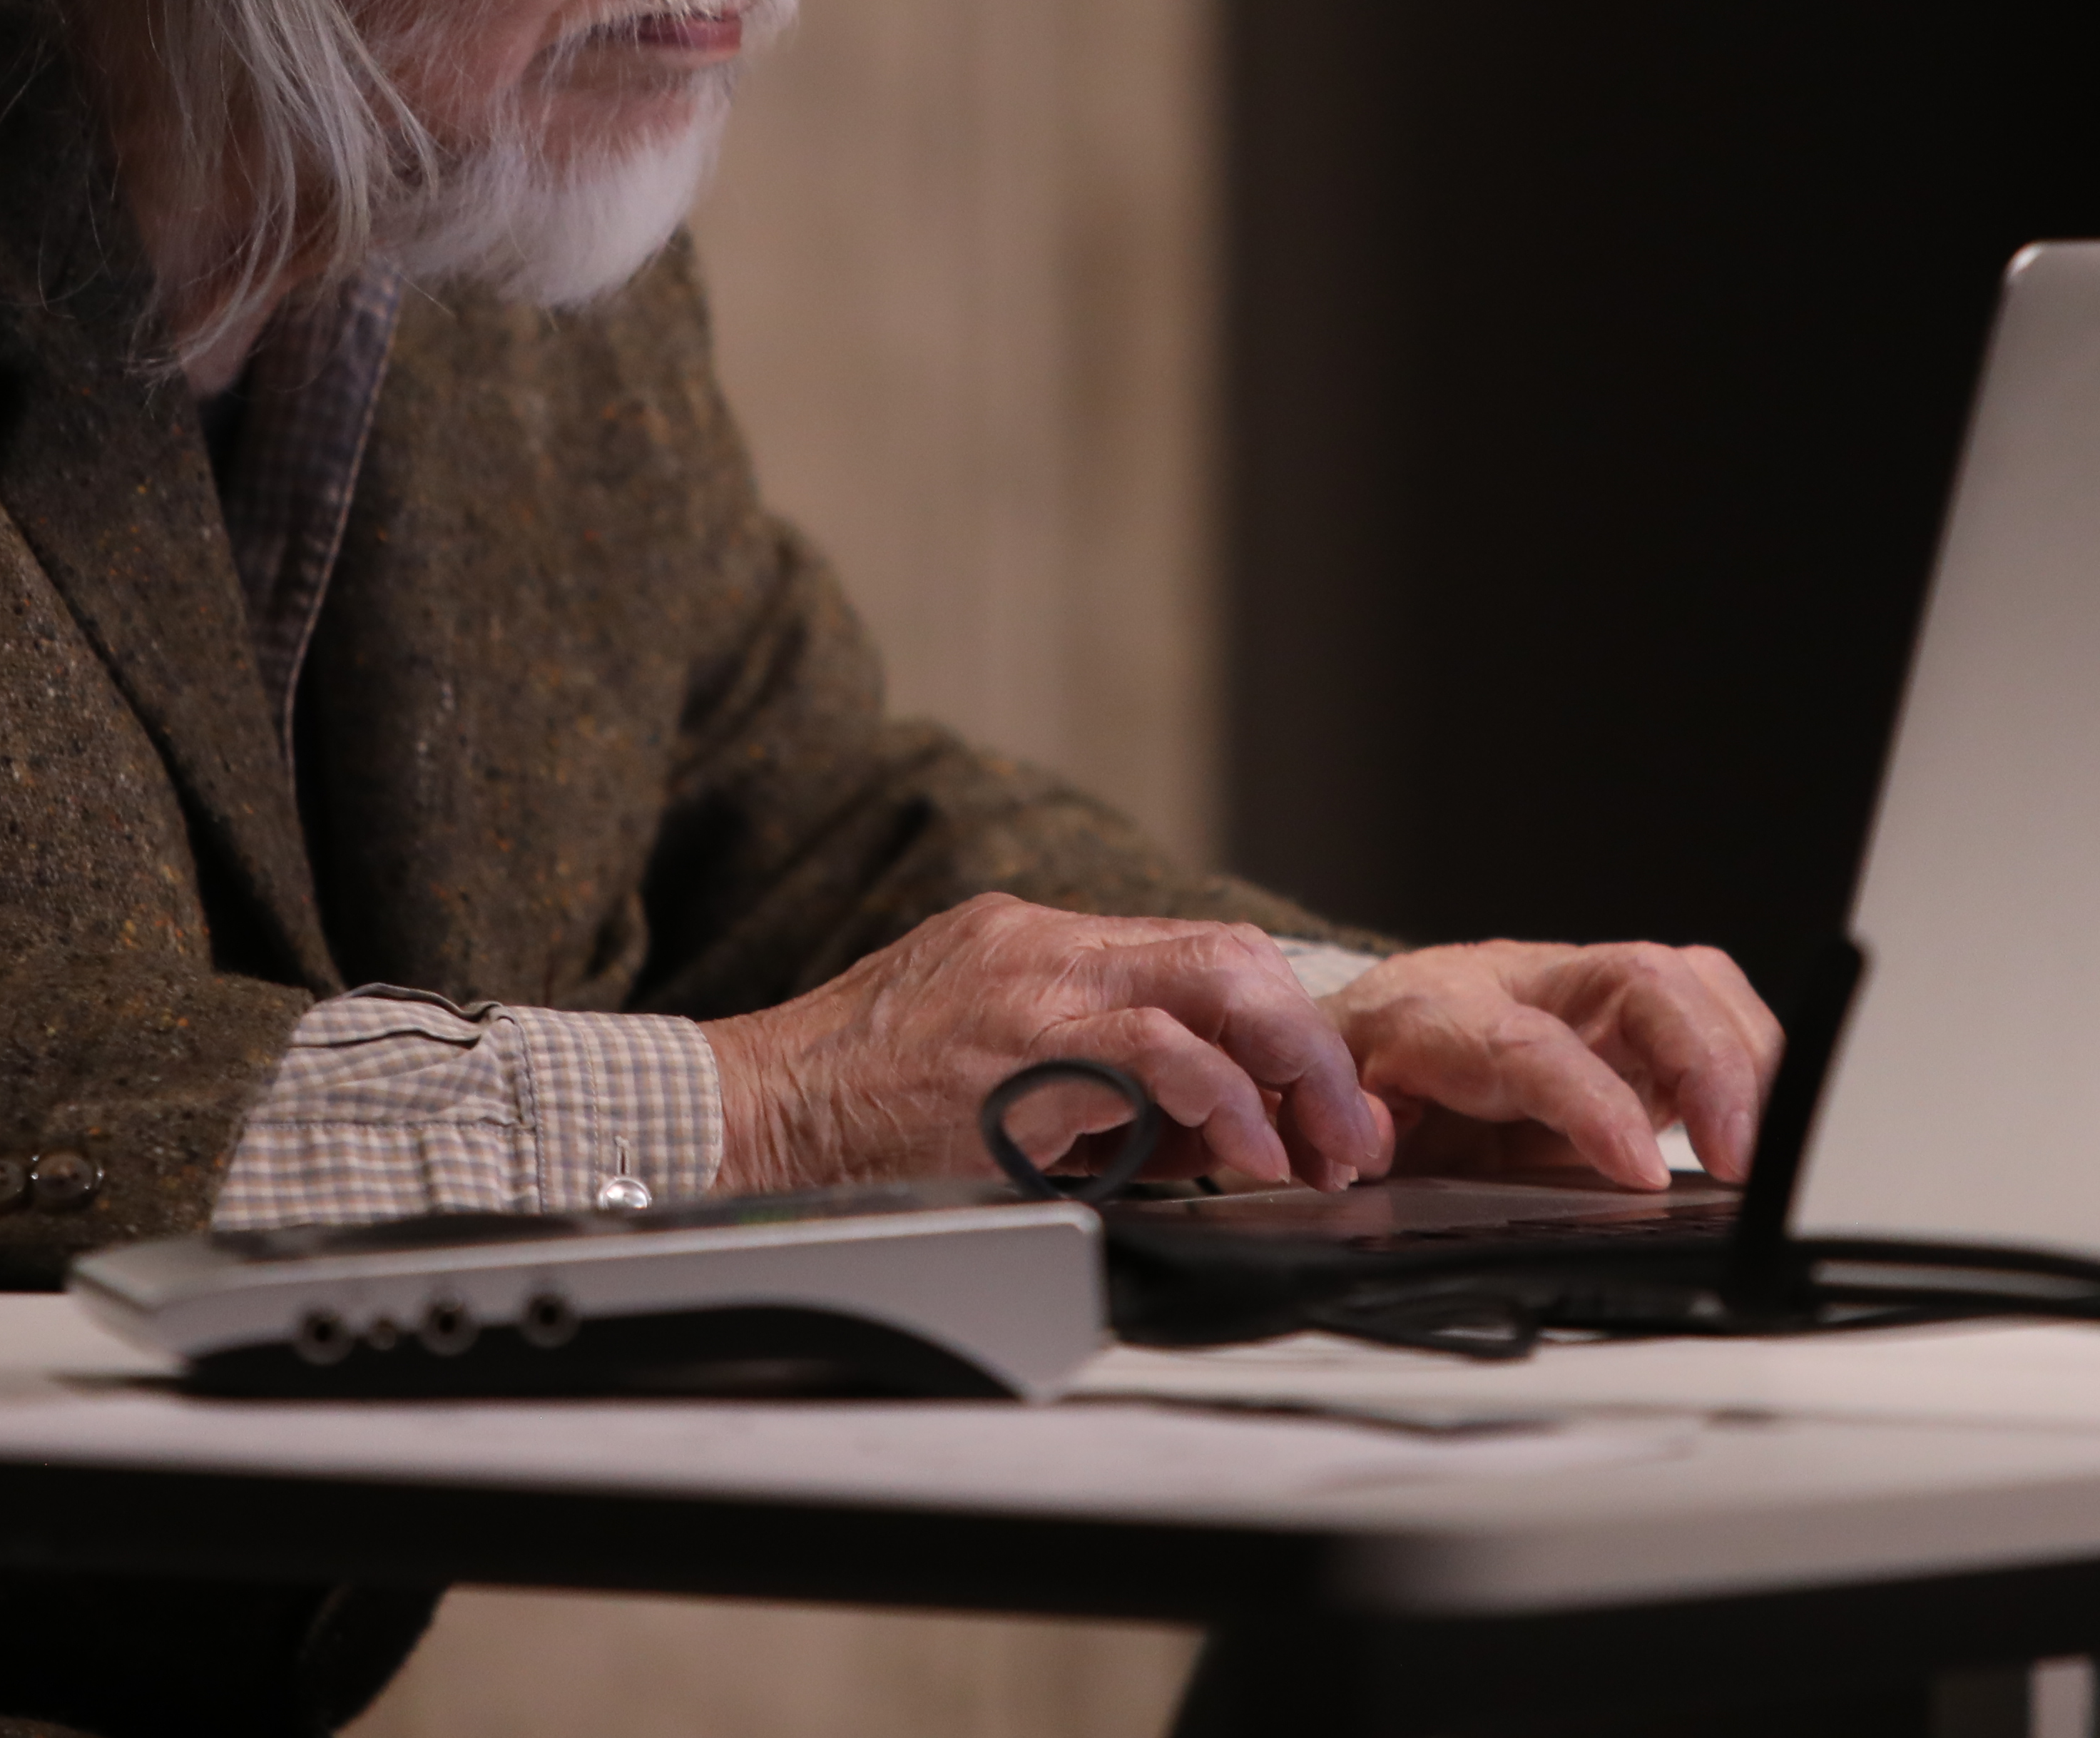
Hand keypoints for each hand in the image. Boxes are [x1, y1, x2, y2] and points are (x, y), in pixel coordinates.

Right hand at [700, 894, 1396, 1193]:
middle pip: (1228, 955)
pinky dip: (1221, 1102)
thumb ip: (1095, 1090)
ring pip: (1213, 980)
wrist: (750, 1116)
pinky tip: (1244, 1156)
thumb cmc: (853, 1114)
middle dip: (1310, 1046)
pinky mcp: (1017, 1043)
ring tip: (1317, 1149)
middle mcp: (1042, 943)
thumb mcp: (988, 1077)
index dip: (1281, 1029)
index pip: (1198, 956)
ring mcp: (1031, 983)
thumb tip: (1208, 1136)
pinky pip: (1153, 1052)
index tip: (1320, 1104)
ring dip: (1289, 1072)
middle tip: (1348, 1130)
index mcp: (1037, 942)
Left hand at [1324, 939, 1783, 1188]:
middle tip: (1740, 1157)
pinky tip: (1764, 1120)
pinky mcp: (1624, 1025)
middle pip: (1638, 978)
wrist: (1347, 1038)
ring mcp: (1583, 996)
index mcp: (1437, 1011)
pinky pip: (1706, 1010)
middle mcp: (1522, 984)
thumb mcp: (1317, 1115)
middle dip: (1706, 1060)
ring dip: (1741, 1057)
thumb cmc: (1340, 1080)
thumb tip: (1366, 1151)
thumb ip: (1343, 1132)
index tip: (1641, 1171)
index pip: (1531, 1043)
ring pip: (1686, 981)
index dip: (1592, 1101)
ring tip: (1763, 1147)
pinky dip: (1748, 1058)